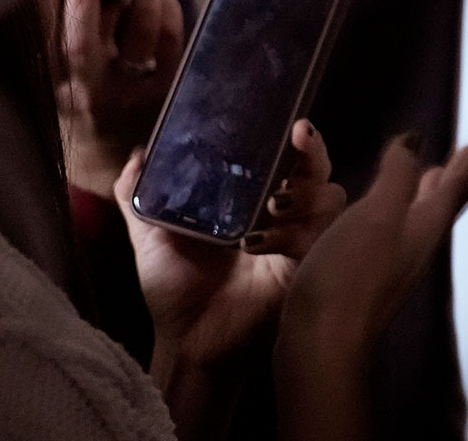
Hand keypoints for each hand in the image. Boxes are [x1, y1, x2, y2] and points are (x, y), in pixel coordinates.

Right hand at [51, 0, 184, 191]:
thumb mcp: (49, 81)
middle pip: (81, 42)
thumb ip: (47, 36)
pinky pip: (172, 42)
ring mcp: (129, 93)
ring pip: (137, 34)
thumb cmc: (75, 109)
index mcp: (51, 85)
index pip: (41, 43)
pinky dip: (168, 10)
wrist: (108, 167)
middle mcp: (86, 92)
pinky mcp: (166, 91)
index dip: (40, 10)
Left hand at [118, 118, 346, 432]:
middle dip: (315, 153)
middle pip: (319, 171)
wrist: (187, 342)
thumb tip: (137, 155)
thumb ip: (140, 197)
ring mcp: (298, 241)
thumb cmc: (174, 289)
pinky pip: (316, 239)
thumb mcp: (150, 238)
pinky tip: (258, 242)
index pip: (287, 158)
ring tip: (272, 205)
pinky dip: (292, 234)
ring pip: (330, 199)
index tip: (293, 124)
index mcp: (252, 199)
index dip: (298, 139)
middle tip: (300, 139)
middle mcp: (282, 214)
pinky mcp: (304, 268)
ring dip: (305, 194)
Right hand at [274, 128, 467, 440]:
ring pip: (426, 214)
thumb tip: (414, 142)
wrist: (323, 342)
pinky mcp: (373, 274)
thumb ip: (397, 176)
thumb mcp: (377, 213)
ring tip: (437, 168)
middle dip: (462, 168)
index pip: (463, 181)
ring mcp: (397, 261)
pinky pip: (400, 228)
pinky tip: (389, 209)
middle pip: (450, 198)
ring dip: (434, 187)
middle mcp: (420, 242)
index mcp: (428, 224)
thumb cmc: (352, 274)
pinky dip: (405, 206)